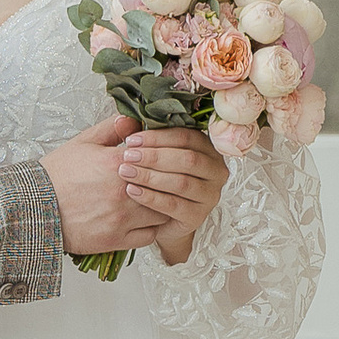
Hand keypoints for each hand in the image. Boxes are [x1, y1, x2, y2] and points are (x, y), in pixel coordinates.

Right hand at [39, 111, 160, 254]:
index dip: (166, 157)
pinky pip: (150, 236)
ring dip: (164, 206)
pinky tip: (146, 220)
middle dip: (171, 182)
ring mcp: (122, 218)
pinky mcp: (116, 240)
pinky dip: (152, 228)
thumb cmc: (57, 175)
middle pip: (167, 186)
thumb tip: (134, 120)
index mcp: (116, 163)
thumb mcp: (83, 143)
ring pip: (162, 212)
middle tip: (173, 180)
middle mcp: (123, 191)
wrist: (34, 207)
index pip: (160, 156)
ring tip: (160, 200)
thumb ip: (112, 128)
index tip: (167, 158)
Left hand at [122, 127, 226, 266]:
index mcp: (208, 149)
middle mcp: (216, 171)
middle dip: (154, 156)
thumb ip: (138, 137)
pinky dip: (151, 197)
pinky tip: (132, 191)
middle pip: (188, 159)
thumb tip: (122, 121)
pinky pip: (174, 205)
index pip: (187, 137)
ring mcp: (209, 196)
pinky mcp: (197, 217)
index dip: (158, 137)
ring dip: (150, 176)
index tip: (131, 140)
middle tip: (127, 156)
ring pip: (182, 182)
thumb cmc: (155, 180)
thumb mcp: (148, 155)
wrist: (157, 218)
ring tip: (126, 172)